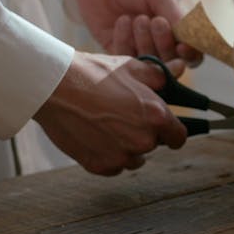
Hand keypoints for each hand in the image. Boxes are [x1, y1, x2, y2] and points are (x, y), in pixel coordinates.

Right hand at [33, 52, 186, 175]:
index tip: (165, 129)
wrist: (54, 87)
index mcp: (156, 116)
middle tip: (123, 116)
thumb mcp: (130, 67)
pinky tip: (94, 135)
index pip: (179, 137)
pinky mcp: (100, 166)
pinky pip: (113, 166)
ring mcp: (121, 156)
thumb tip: (180, 69)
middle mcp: (143, 140)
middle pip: (153, 145)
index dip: (172, 131)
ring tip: (106, 125)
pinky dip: (107, 155)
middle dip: (143, 133)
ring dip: (126, 147)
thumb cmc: (93, 72)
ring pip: (133, 158)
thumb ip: (160, 75)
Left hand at [69, 0, 201, 64]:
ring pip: (148, 64)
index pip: (191, 53)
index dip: (190, 55)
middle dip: (164, 45)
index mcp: (176, 28)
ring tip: (137, 18)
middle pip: (170, 63)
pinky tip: (122, 21)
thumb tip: (191, 37)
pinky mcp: (115, 51)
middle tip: (156, 22)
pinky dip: (124, 41)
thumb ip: (173, 13)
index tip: (182, 47)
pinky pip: (124, 58)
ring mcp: (137, 48)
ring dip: (144, 42)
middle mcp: (159, 42)